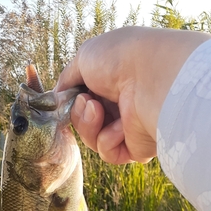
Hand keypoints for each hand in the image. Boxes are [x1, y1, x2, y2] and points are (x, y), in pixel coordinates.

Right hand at [56, 27, 210, 164]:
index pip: (82, 101)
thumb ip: (66, 79)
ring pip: (92, 140)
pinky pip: (108, 153)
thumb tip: (57, 96)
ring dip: (89, 126)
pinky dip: (108, 140)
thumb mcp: (84, 58)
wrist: (152, 78)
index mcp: (111, 83)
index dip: (71, 103)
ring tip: (98, 109)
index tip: (65, 98)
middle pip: (84, 123)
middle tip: (87, 101)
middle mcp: (121, 105)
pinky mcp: (136, 147)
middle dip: (79, 114)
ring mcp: (129, 127)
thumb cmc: (120, 59)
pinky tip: (121, 126)